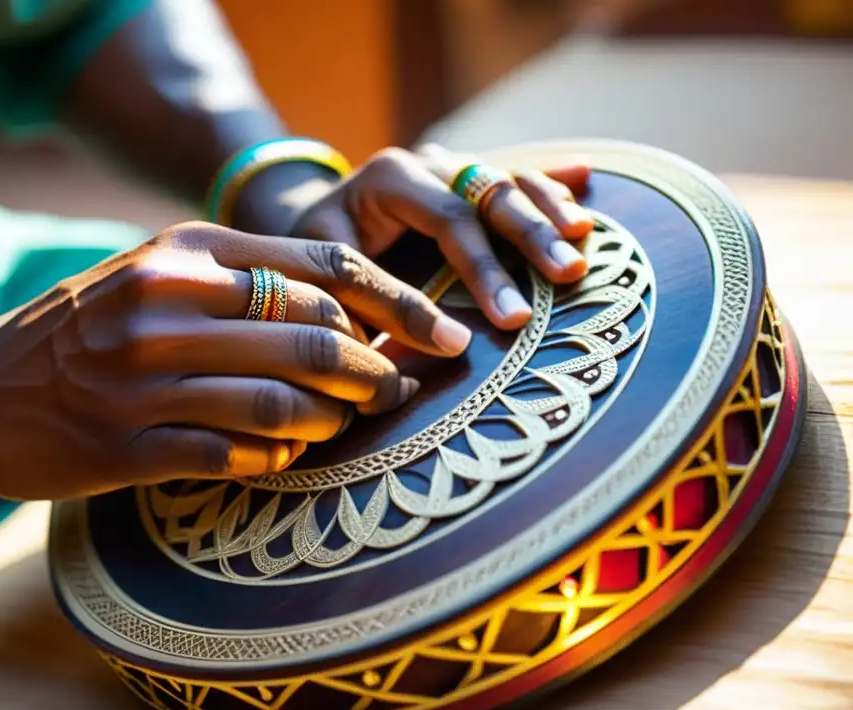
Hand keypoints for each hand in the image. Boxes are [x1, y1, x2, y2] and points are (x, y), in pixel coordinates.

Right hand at [0, 222, 474, 502]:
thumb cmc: (84, 332)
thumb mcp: (155, 278)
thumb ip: (244, 282)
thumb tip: (357, 313)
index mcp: (184, 252)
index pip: (323, 263)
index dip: (399, 300)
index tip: (444, 332)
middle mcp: (165, 306)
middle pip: (314, 335)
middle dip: (377, 369)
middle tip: (402, 391)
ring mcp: (143, 379)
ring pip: (284, 402)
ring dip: (334, 420)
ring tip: (349, 424)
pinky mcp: (128, 446)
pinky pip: (237, 457)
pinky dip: (279, 461)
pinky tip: (287, 458)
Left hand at [289, 143, 593, 330]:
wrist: (318, 216)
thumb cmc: (318, 249)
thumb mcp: (322, 268)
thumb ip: (361, 297)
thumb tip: (398, 350)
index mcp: (390, 179)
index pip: (449, 219)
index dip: (484, 267)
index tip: (510, 318)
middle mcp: (428, 162)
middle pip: (489, 191)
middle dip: (532, 235)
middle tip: (568, 275)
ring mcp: (454, 165)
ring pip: (510, 176)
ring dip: (550, 208)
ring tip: (584, 238)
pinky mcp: (470, 177)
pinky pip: (517, 172)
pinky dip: (550, 180)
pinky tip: (586, 179)